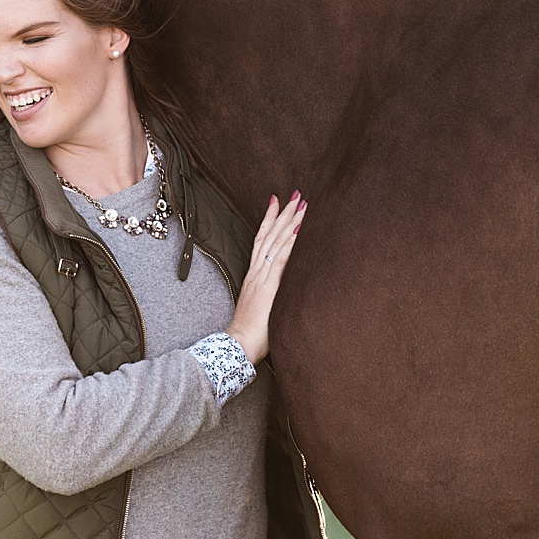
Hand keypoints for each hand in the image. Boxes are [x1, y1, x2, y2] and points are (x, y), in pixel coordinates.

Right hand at [225, 191, 305, 364]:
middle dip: (282, 213)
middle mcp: (256, 273)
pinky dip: (289, 243)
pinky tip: (298, 228)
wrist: (238, 345)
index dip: (269, 221)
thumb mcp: (262, 308)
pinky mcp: (269, 287)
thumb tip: (284, 290)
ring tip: (300, 203)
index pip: (262, 241)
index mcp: (254, 276)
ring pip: (276, 242)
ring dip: (289, 221)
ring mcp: (262, 278)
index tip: (277, 202)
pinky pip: (281, 260)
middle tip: (295, 194)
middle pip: (269, 236)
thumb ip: (270, 296)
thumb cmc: (251, 334)